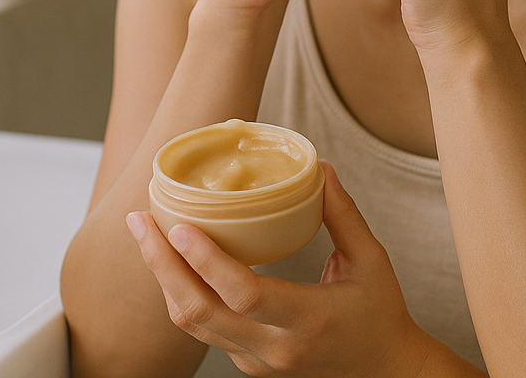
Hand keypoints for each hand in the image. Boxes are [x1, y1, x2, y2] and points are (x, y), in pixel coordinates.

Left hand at [126, 164, 443, 377]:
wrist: (386, 374)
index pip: (245, 294)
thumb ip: (343, 216)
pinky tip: (174, 262)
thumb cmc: (381, 315)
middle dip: (161, 265)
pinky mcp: (248, 365)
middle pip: (199, 313)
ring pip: (193, 325)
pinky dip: (183, 294)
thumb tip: (320, 169)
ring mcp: (257, 362)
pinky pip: (204, 330)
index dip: (206, 261)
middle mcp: (275, 348)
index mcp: (308, 321)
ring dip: (165, 279)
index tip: (180, 226)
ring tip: (147, 235)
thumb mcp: (372, 261)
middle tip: (139, 221)